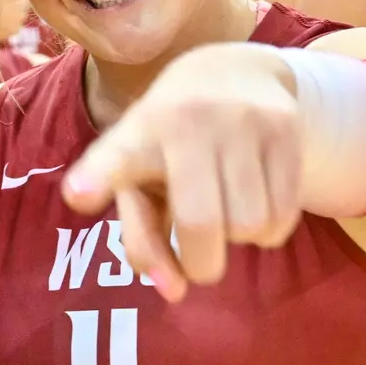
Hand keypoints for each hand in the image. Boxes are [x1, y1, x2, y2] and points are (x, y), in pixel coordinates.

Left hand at [62, 43, 303, 302]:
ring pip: (249, 225)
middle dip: (201, 263)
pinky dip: (267, 231)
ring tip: (227, 214)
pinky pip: (282, 216)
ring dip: (238, 241)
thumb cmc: (170, 142)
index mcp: (139, 132)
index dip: (98, 177)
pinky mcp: (286, 127)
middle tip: (200, 260)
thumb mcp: (141, 177)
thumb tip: (174, 292)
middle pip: (200, 223)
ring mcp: (242, 119)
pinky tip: (255, 204)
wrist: (232, 72)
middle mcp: (189, 119)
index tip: (79, 195)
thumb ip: (143, 237)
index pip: (117, 156)